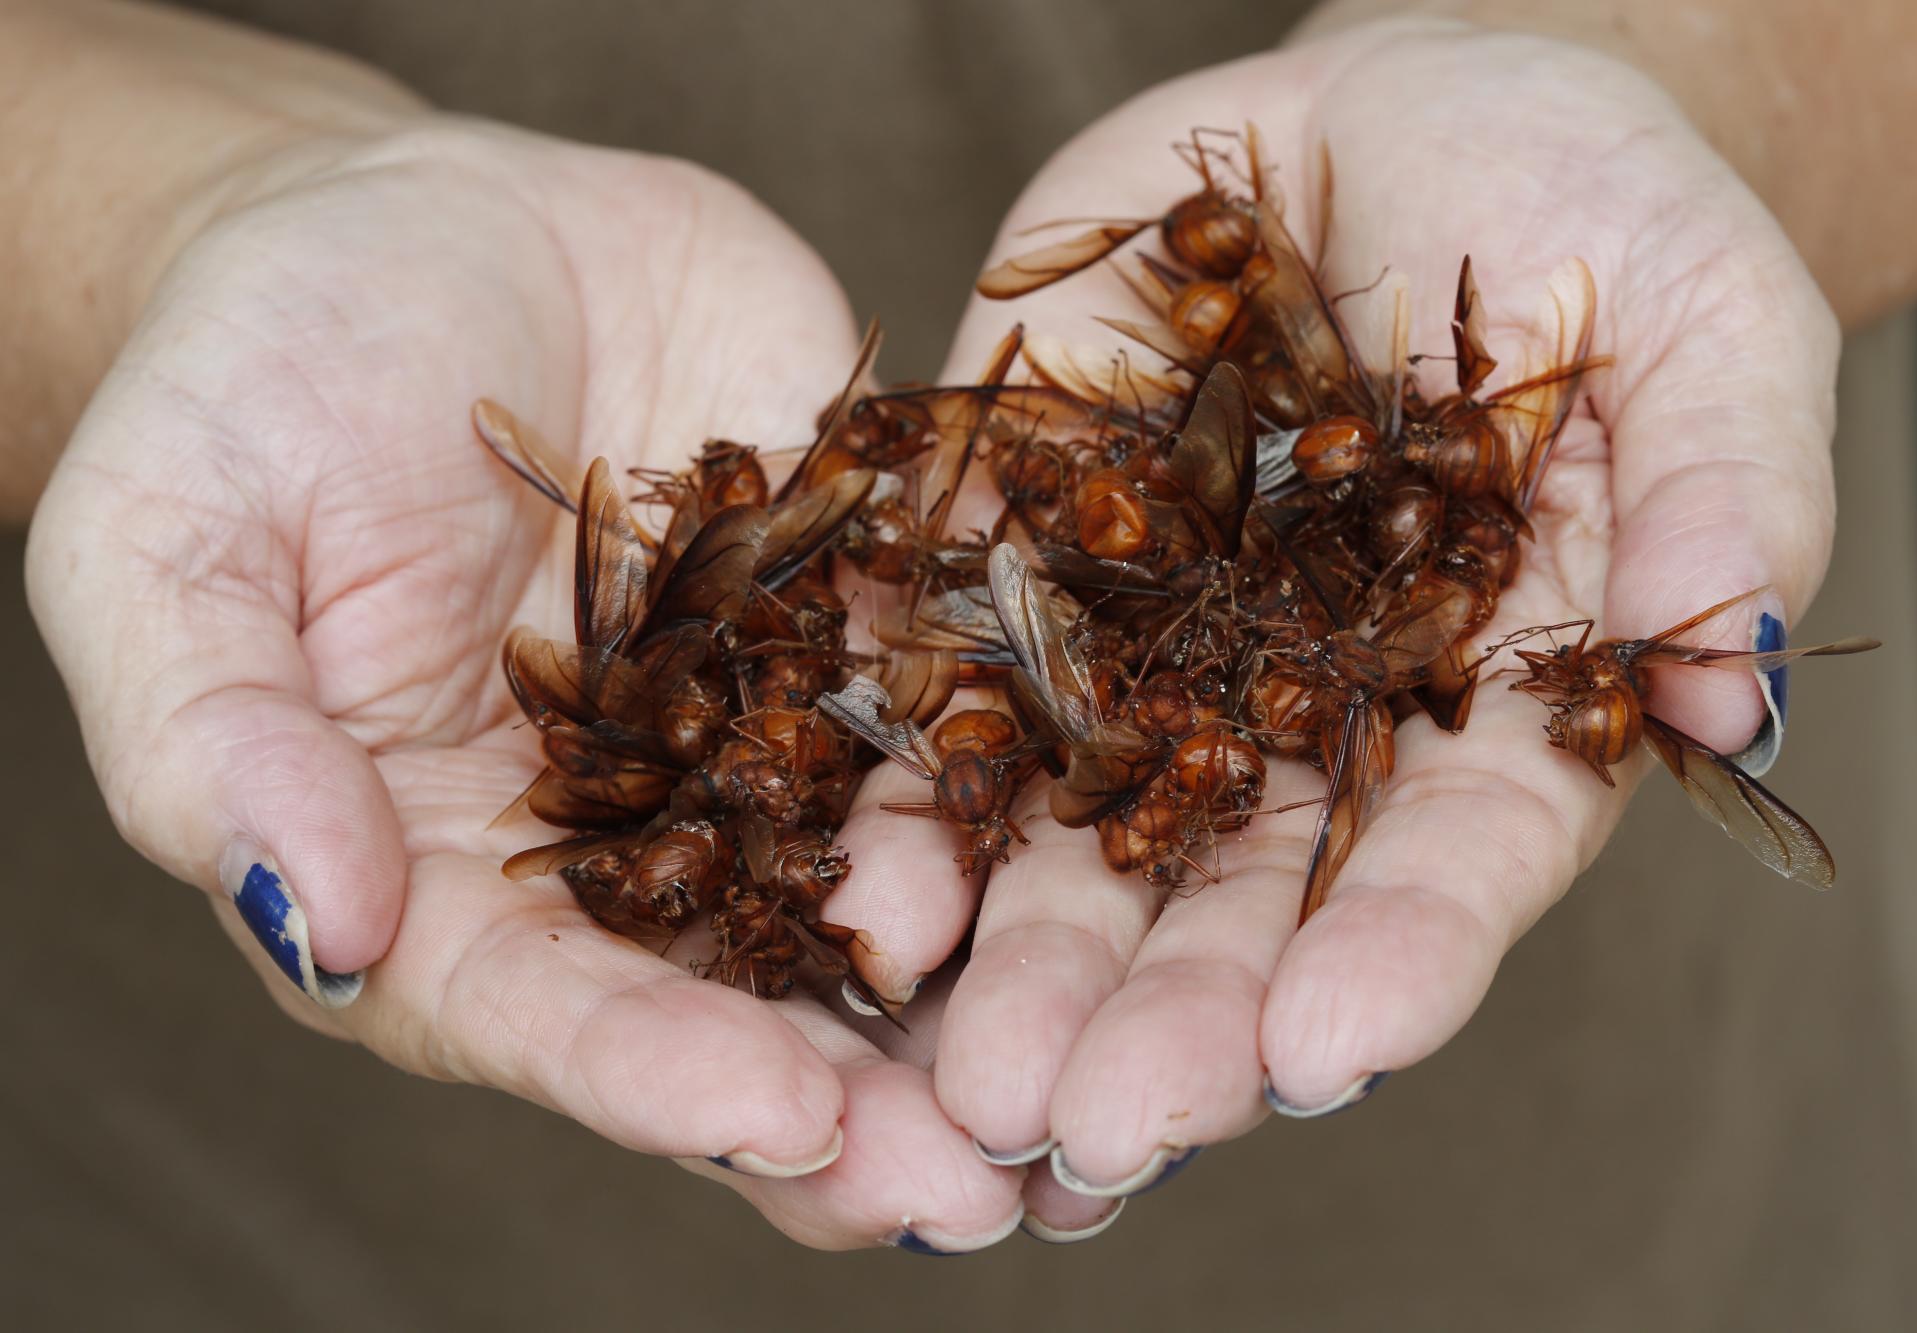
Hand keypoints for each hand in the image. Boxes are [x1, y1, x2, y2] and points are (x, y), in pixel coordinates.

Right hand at [25, 119, 1020, 1250]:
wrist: (419, 223)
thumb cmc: (247, 383)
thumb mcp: (166, 550)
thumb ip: (217, 743)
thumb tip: (317, 920)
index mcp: (454, 871)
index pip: (553, 1012)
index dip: (663, 1076)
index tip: (788, 1122)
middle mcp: (631, 836)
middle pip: (749, 996)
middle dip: (873, 1097)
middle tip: (1002, 1185)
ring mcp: (763, 729)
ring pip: (887, 882)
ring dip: (995, 981)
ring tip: (1111, 1063)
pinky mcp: (864, 614)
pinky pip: (964, 696)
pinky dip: (1043, 767)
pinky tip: (1141, 828)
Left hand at [821, 16, 1837, 1218]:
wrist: (1391, 122)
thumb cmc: (1587, 207)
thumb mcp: (1704, 315)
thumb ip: (1726, 491)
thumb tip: (1738, 686)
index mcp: (1482, 700)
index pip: (1451, 860)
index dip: (1394, 955)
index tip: (1323, 1051)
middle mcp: (1305, 714)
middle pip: (1239, 892)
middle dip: (1170, 1016)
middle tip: (1095, 1128)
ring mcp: (1155, 650)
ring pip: (1079, 836)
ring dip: (1018, 960)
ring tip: (961, 1078)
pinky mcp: (1023, 563)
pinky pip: (953, 690)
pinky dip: (906, 794)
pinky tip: (861, 897)